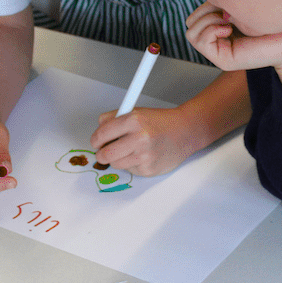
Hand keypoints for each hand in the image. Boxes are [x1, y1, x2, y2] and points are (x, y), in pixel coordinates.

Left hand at [90, 106, 209, 176]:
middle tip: (104, 152)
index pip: (102, 134)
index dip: (95, 140)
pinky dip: (132, 164)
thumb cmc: (160, 122)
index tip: (96, 142)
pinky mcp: (149, 169)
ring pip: (116, 164)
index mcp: (134, 120)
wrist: (185, 132)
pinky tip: (143, 156)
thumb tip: (98, 134)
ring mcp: (145, 156)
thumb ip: (114, 119)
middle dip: (101, 154)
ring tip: (130, 150)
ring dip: (118, 159)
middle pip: (105, 154)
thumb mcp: (137, 112)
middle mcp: (140, 138)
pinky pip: (130, 170)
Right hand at [185, 3, 281, 102]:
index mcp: (220, 30)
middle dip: (204, 11)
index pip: (194, 15)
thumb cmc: (269, 19)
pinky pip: (199, 40)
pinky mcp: (223, 60)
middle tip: (226, 12)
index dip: (206, 5)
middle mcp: (217, 43)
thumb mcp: (237, 7)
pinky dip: (211, 29)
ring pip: (191, 32)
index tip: (227, 4)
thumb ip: (220, 4)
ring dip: (207, 20)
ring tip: (228, 20)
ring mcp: (219, 53)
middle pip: (190, 23)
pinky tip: (229, 28)